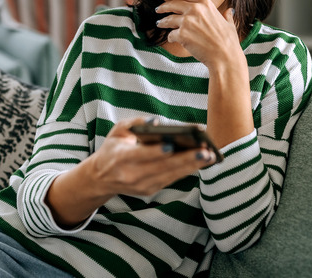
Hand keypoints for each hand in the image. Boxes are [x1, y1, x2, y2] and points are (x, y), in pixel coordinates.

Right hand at [87, 117, 216, 197]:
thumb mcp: (118, 130)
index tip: (172, 145)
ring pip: (170, 176)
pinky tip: (201, 162)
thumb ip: (136, 123)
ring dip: (192, 166)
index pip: (141, 156)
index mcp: (120, 158)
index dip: (156, 152)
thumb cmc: (114, 148)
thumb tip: (157, 121)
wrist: (101, 178)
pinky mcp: (149, 191)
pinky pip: (171, 180)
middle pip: (162, 167)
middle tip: (205, 151)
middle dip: (185, 159)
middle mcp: (131, 175)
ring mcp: (141, 186)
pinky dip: (186, 171)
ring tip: (210, 156)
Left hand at [155, 0, 240, 67]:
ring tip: (159, 24)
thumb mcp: (229, 24)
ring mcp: (187, 21)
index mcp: (205, 3)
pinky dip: (170, 37)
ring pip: (168, 19)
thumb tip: (230, 11)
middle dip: (163, 6)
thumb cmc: (228, 42)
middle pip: (172, 4)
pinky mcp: (182, 34)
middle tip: (158, 9)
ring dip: (162, 22)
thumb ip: (226, 15)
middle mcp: (195, 9)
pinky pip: (170, 34)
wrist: (225, 56)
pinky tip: (172, 39)